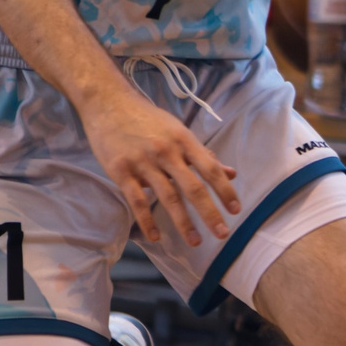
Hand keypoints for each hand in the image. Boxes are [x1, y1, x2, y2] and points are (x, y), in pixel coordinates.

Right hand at [84, 86, 241, 244]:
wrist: (109, 103)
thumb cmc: (148, 120)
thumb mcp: (179, 132)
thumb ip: (203, 155)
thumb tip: (231, 173)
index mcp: (184, 141)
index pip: (211, 169)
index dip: (225, 191)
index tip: (236, 210)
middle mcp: (166, 152)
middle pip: (193, 187)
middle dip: (210, 213)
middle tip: (222, 234)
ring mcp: (143, 162)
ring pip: (168, 197)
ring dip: (183, 222)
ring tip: (195, 241)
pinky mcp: (121, 171)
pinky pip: (137, 201)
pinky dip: (147, 220)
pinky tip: (156, 237)